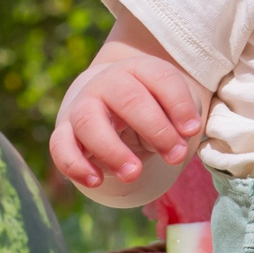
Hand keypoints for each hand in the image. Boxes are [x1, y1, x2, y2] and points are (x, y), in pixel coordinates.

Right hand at [50, 21, 205, 203]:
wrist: (109, 101)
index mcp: (140, 70)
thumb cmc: (151, 107)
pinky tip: (95, 181)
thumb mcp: (171, 106)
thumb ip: (181, 120)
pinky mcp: (64, 131)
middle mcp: (108, 83)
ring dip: (112, 150)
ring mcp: (82, 106)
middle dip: (156, 129)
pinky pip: (60, 146)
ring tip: (133, 174)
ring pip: (89, 121)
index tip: (193, 131)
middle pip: (128, 98)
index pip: (162, 79)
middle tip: (176, 156)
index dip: (180, 105)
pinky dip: (75, 165)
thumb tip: (183, 140)